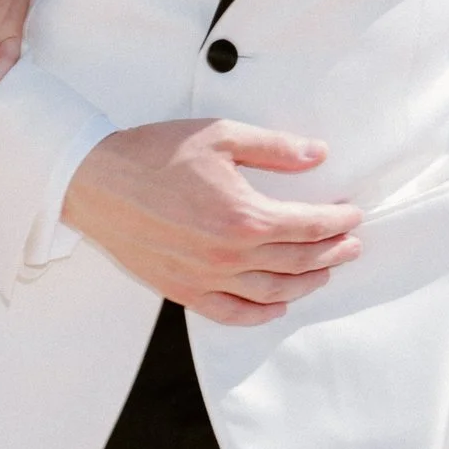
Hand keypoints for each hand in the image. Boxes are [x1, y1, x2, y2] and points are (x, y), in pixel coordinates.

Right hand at [62, 120, 363, 326]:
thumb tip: (317, 155)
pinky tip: (278, 304)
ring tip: (324, 271)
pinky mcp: (183, 291)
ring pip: (273, 292)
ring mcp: (207, 278)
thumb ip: (274, 148)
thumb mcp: (220, 135)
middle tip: (351, 244)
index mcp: (244, 215)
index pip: (310, 226)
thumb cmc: (153, 154)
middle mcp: (230, 255)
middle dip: (332, 252)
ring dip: (307, 283)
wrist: (96, 182)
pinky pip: (232, 313)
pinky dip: (261, 313)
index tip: (353, 214)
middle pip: (299, 261)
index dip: (339, 221)